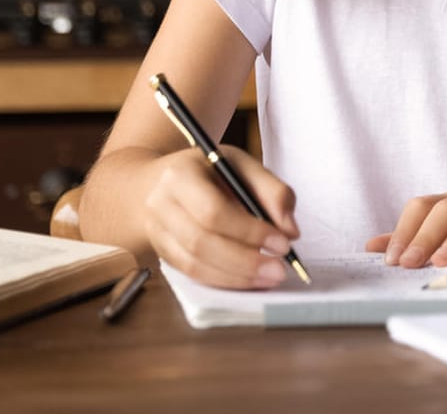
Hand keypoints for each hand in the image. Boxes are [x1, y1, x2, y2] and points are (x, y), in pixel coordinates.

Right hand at [142, 145, 298, 289]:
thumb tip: (290, 231)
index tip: (283, 244)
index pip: (213, 211)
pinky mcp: (162, 254)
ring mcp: (156, 232)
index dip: (250, 231)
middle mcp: (161, 204)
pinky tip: (249, 280)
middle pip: (201, 242)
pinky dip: (224, 280)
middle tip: (279, 269)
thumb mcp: (244, 165)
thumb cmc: (210, 172)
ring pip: (194, 264)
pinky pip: (192, 274)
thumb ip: (273, 192)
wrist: (159, 181)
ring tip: (270, 277)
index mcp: (181, 175)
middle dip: (245, 260)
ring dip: (236, 276)